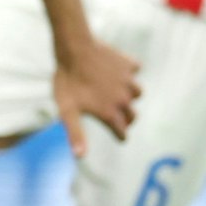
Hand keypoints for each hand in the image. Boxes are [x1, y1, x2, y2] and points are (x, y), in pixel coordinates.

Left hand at [53, 37, 141, 156]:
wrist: (74, 48)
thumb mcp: (67, 111)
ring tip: (119, 93)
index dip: (119, 136)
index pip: (122, 132)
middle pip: (132, 116)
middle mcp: (124, 99)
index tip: (118, 137)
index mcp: (110, 113)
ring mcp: (128, 81)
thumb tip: (80, 156)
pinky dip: (129, 73)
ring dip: (130, 95)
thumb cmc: (68, 81)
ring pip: (138, 93)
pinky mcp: (128, 64)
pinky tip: (119, 71)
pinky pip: (135, 71)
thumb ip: (76, 134)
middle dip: (126, 119)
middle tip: (117, 117)